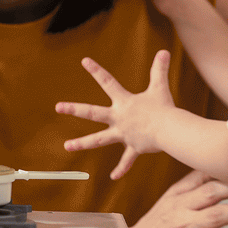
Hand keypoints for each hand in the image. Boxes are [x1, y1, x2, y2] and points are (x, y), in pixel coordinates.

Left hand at [58, 51, 181, 179]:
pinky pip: (126, 160)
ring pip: (99, 139)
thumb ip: (160, 69)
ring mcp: (123, 134)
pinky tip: (113, 177)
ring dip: (82, 143)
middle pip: (92, 113)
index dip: (97, 71)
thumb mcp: (160, 87)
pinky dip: (121, 169)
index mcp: (124, 102)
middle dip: (74, 109)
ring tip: (67, 146)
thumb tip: (165, 51)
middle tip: (58, 107)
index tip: (84, 61)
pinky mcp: (133, 147)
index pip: (108, 82)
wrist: (170, 129)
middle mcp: (119, 118)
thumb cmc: (164, 107)